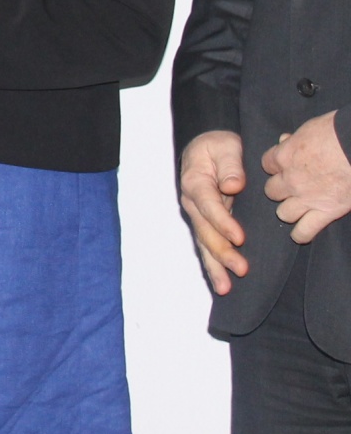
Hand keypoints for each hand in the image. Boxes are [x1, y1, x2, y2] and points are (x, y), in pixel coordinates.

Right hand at [178, 129, 247, 293]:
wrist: (208, 148)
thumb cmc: (218, 146)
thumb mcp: (225, 146)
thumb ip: (230, 165)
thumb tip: (232, 186)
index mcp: (196, 182)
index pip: (208, 206)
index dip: (223, 223)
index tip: (240, 237)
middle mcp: (192, 203)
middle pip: (205, 231)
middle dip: (222, 252)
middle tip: (241, 269)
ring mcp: (198, 216)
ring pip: (204, 244)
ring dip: (215, 266)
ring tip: (226, 288)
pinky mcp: (206, 224)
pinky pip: (208, 246)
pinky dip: (214, 265)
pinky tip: (222, 283)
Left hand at [263, 112, 350, 243]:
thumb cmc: (339, 131)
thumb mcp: (311, 128)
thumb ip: (295, 138)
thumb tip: (284, 139)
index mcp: (285, 156)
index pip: (266, 164)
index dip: (275, 166)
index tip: (283, 166)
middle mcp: (291, 179)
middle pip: (272, 191)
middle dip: (280, 190)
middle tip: (292, 188)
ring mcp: (307, 198)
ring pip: (283, 213)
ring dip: (289, 211)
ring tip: (296, 210)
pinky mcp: (326, 211)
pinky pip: (305, 230)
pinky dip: (302, 234)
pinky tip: (300, 234)